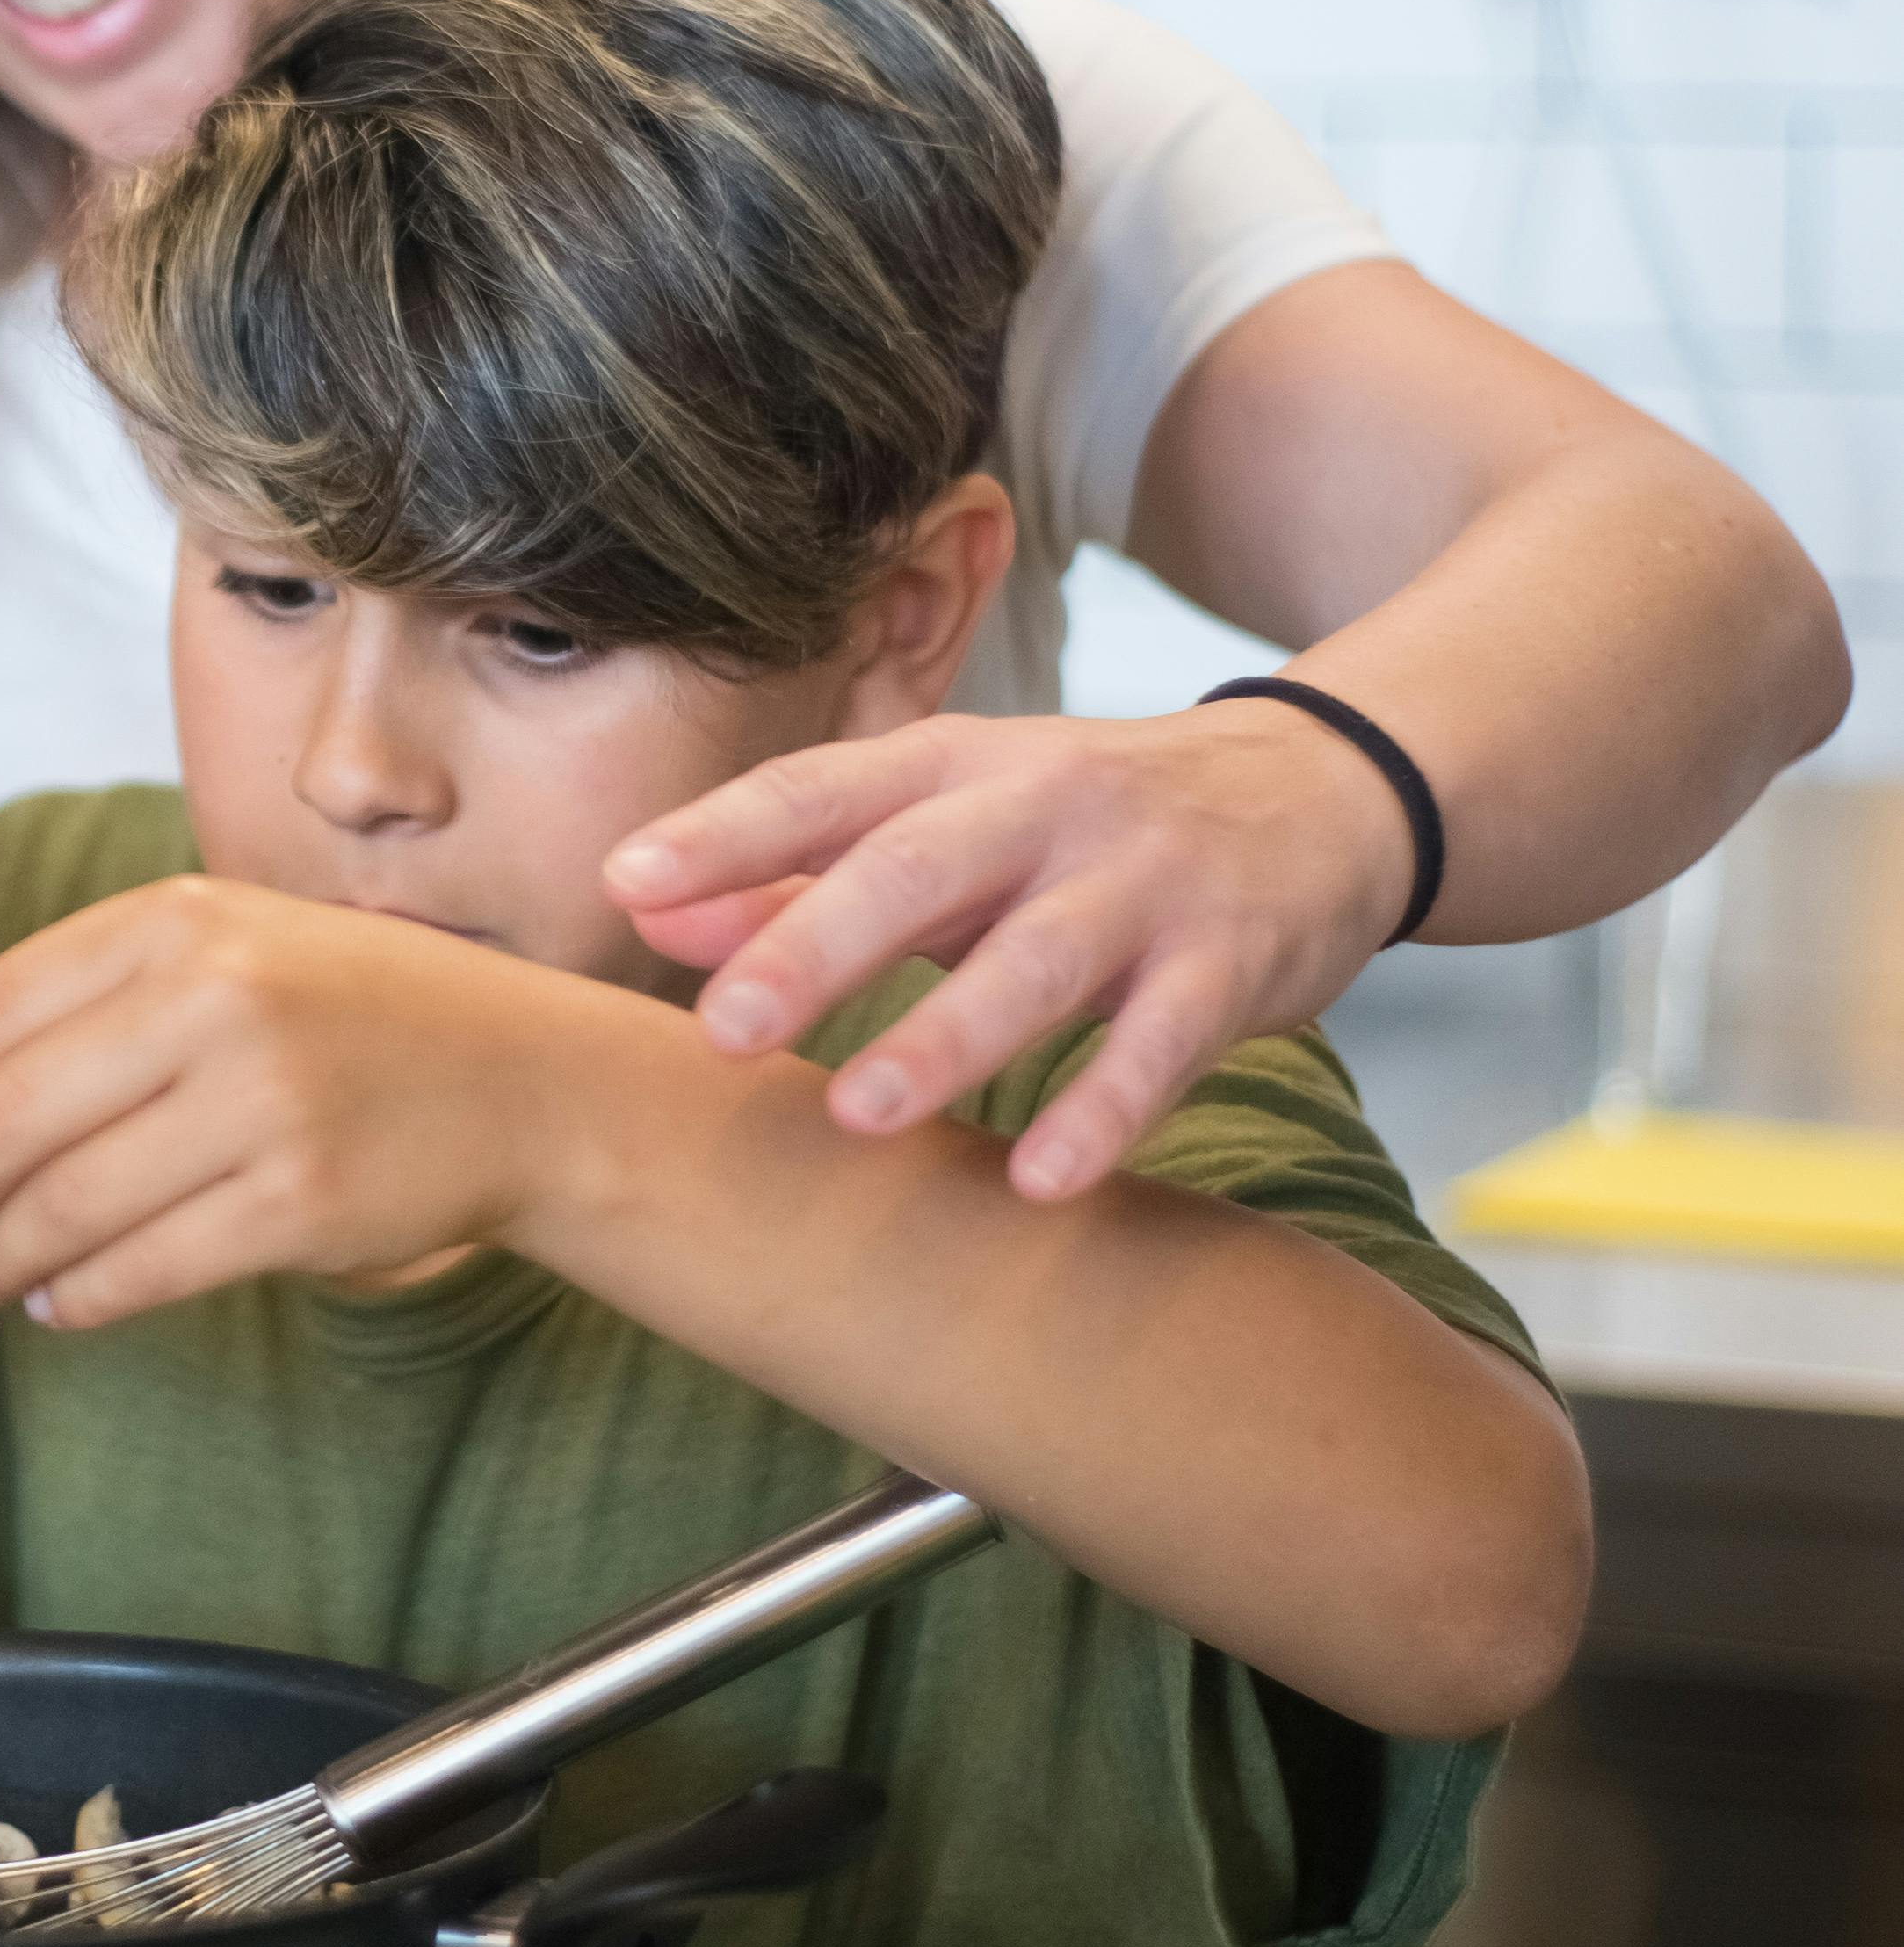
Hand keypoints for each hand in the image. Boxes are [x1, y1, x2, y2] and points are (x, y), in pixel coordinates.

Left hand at [0, 879, 571, 1326]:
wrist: (523, 1079)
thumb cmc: (355, 1018)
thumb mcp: (233, 948)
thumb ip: (100, 997)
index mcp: (180, 920)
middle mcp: (216, 998)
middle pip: (7, 1119)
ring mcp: (261, 1103)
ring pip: (65, 1206)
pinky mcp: (299, 1204)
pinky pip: (141, 1268)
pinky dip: (76, 1297)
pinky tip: (56, 1301)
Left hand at [602, 699, 1417, 1200]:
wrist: (1321, 791)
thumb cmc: (1083, 825)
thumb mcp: (948, 822)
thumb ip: (797, 871)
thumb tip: (640, 907)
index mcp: (955, 765)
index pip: (823, 788)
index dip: (725, 834)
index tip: (625, 884)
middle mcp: (1044, 805)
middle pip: (918, 868)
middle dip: (817, 945)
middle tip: (724, 1030)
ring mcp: (1141, 880)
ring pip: (1038, 957)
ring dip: (948, 1035)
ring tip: (861, 1114)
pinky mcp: (1227, 958)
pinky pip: (1164, 1040)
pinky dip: (1106, 1108)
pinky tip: (1044, 1181)